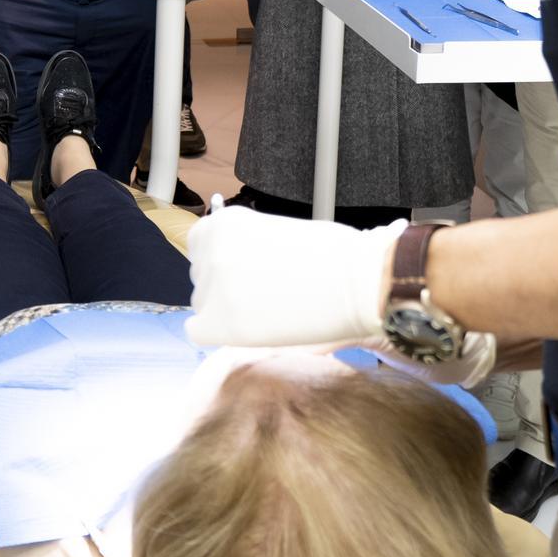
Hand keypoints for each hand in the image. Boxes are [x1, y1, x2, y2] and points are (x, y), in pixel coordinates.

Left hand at [186, 205, 406, 348]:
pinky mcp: (222, 322)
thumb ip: (244, 243)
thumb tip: (227, 262)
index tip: (240, 268)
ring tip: (267, 308)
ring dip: (225, 308)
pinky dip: (216, 332)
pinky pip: (198, 332)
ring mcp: (215, 287)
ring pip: (203, 304)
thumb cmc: (333, 256)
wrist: (359, 283)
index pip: (200, 243)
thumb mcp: (276, 231)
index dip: (221, 258)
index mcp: (225, 224)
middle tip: (262, 291)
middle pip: (202, 276)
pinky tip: (243, 328)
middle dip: (225, 284)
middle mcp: (213, 252)